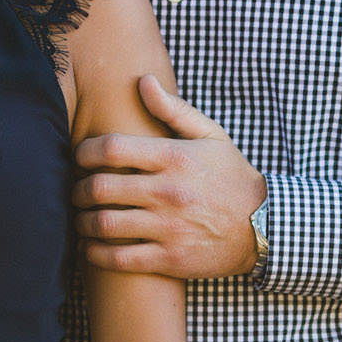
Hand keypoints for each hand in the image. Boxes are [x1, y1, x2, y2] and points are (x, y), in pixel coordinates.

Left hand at [72, 74, 264, 277]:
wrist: (264, 227)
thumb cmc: (232, 177)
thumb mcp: (211, 136)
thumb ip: (174, 109)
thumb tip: (143, 81)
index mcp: (174, 158)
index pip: (112, 148)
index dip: (85, 151)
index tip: (80, 157)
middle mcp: (168, 192)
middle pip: (100, 187)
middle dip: (77, 189)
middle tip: (76, 190)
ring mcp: (168, 228)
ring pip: (104, 225)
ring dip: (82, 222)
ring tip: (81, 219)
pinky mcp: (170, 259)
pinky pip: (119, 260)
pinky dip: (95, 254)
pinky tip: (89, 248)